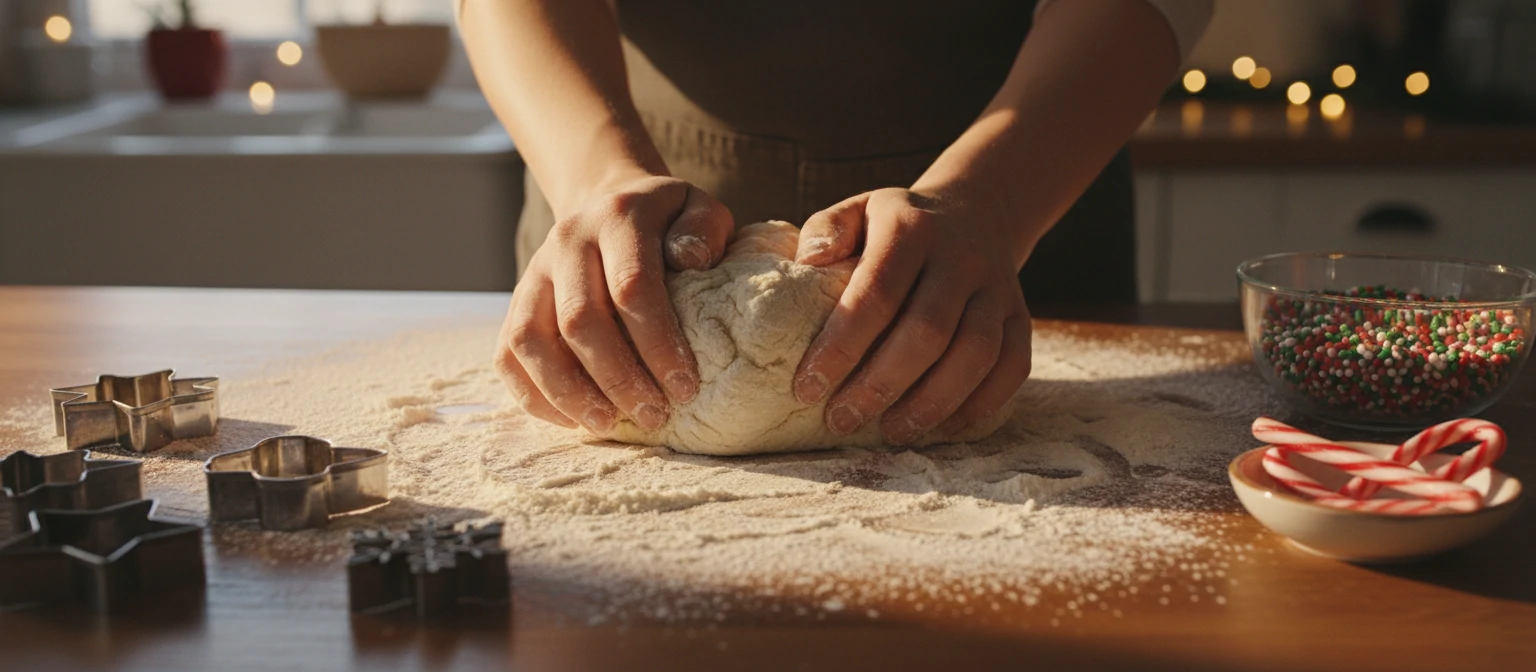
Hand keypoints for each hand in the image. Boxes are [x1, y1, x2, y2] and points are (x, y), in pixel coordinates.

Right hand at [495, 174, 733, 430]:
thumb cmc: (667, 224)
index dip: (657, 344)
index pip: (631, 286)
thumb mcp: (698, 212)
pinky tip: (575, 420)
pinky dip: (535, 396)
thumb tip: (692, 260)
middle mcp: (566, 241)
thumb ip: (705, 230)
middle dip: (618, 379)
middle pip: (580, 320)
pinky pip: (507, 356)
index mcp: (616, 218)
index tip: (684, 388)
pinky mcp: (516, 303)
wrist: (609, 205)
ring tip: (609, 425)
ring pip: (531, 341)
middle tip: (654, 416)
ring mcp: (534, 273)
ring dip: (570, 394)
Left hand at [791, 187, 1032, 444]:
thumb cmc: (898, 226)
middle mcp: (961, 257)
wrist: (975, 211)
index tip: (807, 388)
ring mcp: (998, 288)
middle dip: (880, 385)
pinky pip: (1013, 367)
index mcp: (912, 229)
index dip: (841, 346)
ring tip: (891, 432)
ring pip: (975, 354)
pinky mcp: (1020, 316)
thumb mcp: (858, 210)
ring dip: (931, 402)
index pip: (876, 293)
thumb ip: (827, 230)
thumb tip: (808, 262)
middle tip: (841, 420)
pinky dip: (980, 404)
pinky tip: (942, 427)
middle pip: (927, 331)